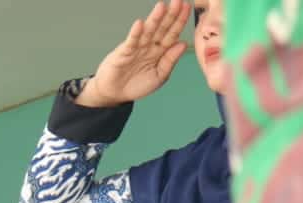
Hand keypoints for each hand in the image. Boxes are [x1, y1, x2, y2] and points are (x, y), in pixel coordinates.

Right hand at [76, 1, 191, 106]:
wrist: (115, 94)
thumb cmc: (137, 86)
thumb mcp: (159, 76)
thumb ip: (170, 61)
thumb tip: (183, 43)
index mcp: (161, 51)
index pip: (172, 33)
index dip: (179, 21)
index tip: (187, 8)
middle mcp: (150, 46)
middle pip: (162, 28)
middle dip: (170, 15)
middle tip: (179, 1)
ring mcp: (136, 48)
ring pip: (148, 31)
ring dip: (154, 19)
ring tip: (161, 6)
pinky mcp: (123, 53)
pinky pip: (131, 42)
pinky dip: (135, 33)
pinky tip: (140, 24)